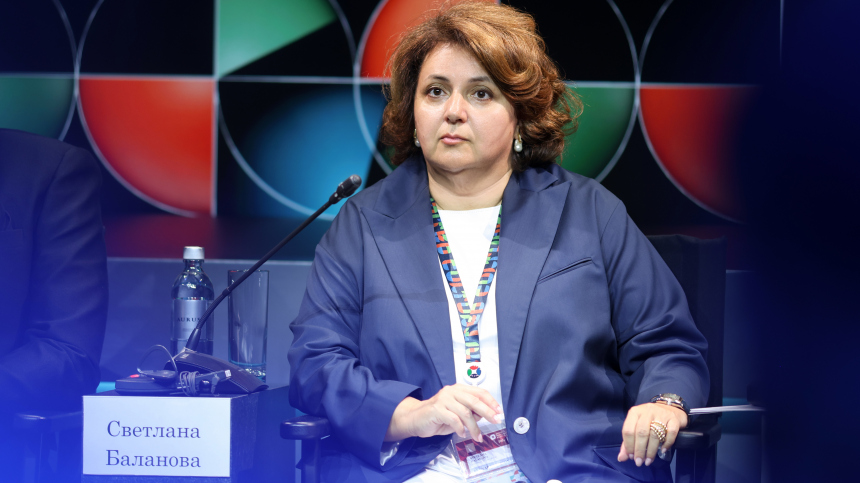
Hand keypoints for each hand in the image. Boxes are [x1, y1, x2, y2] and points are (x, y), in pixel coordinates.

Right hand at [385, 384, 502, 442]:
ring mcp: (443, 399)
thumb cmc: (438, 416)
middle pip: (474, 401)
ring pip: (465, 413)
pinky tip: (461, 433)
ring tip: (477, 437)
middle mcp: (451, 391)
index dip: (490, 401)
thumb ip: (469, 412)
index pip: (479, 392)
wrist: (415, 418)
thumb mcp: (457, 413)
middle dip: (487, 412)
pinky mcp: (436, 409)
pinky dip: (460, 428)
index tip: (499, 411)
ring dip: (474, 427)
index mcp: (458, 389)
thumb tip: (484, 415)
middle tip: (495, 421)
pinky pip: (453, 419)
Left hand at [617, 402, 687, 466]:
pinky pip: (671, 433)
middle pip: (641, 433)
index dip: (628, 445)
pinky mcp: (674, 419)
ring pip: (655, 434)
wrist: (670, 409)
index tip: (631, 457)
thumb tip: (621, 458)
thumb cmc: (650, 420)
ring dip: (651, 451)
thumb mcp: (636, 427)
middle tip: (639, 462)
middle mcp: (647, 411)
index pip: (628, 430)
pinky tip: (663, 450)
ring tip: (648, 461)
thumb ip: (628, 442)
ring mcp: (661, 414)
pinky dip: (667, 443)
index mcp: (635, 412)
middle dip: (639, 450)